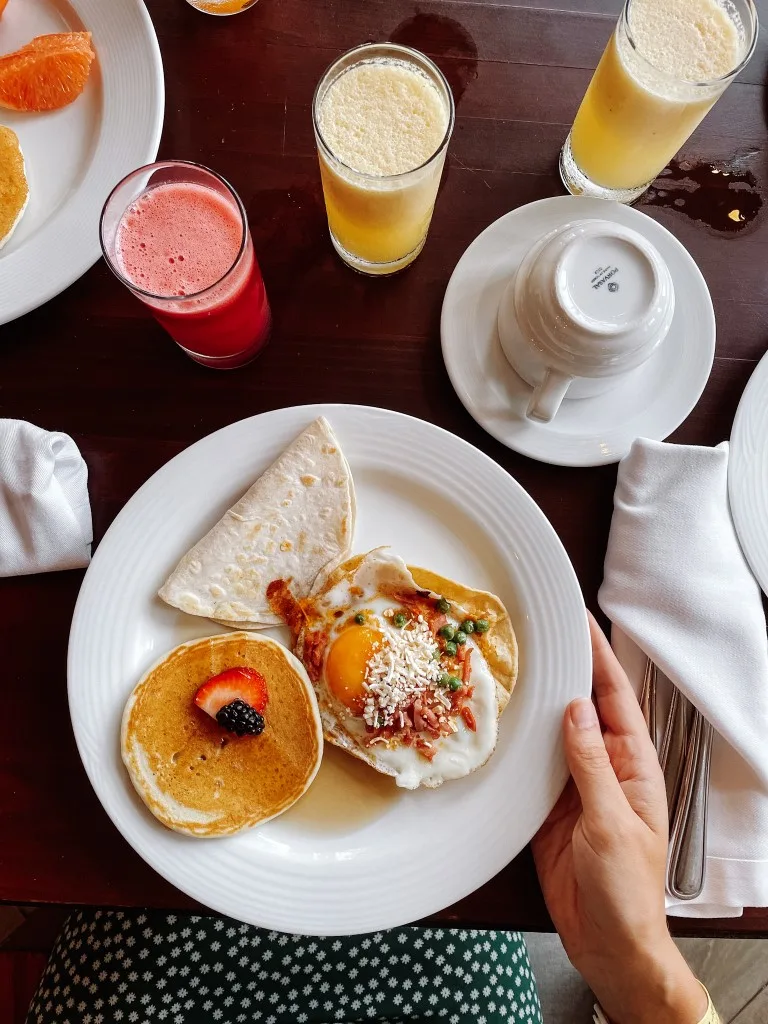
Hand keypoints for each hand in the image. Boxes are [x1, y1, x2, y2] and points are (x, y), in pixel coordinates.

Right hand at [532, 613, 707, 1023]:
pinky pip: (529, 769)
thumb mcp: (612, 822)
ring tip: (507, 668)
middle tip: (534, 634)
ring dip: (533, 705)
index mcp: (632, 765)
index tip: (581, 621)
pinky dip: (514, 746)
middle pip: (581, 708)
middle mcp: (603, 767)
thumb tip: (577, 708)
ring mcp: (573, 788)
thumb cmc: (627, 890)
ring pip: (551, 734)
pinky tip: (494, 725)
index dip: (599, 658)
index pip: (616, 698)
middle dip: (562, 670)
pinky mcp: (547, 810)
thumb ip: (592, 764)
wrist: (609, 945)